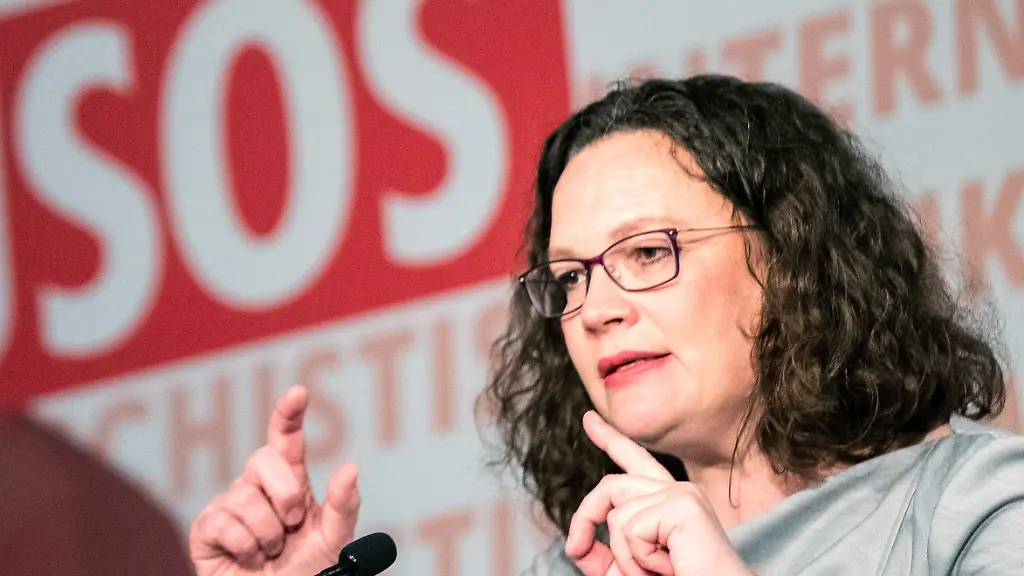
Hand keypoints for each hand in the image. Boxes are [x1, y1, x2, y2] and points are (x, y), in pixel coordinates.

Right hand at [189, 386, 359, 575]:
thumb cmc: (307, 573)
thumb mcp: (334, 541)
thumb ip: (344, 506)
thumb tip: (350, 466)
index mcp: (290, 482)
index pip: (286, 439)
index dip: (288, 413)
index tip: (298, 392)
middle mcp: (257, 486)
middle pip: (264, 459)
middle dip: (285, 493)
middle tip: (292, 526)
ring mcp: (229, 505)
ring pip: (245, 496)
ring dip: (267, 533)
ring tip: (269, 552)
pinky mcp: (206, 528)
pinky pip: (224, 522)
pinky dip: (245, 547)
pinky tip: (248, 559)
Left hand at [565, 411, 751, 575]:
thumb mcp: (629, 569)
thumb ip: (604, 555)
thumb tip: (576, 544)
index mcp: (670, 501)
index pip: (636, 462)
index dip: (610, 439)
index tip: (589, 419)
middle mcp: (679, 491)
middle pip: (611, 486)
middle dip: (586, 517)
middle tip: (575, 548)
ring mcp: (682, 495)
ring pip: (617, 516)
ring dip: (626, 558)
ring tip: (659, 573)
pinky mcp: (683, 506)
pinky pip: (630, 529)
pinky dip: (639, 559)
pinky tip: (669, 567)